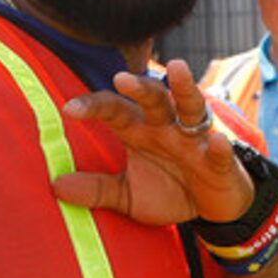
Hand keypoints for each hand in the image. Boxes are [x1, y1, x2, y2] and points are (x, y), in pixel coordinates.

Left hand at [55, 62, 253, 224]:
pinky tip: (217, 142)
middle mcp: (167, 127)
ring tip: (177, 69)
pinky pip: (220, 151)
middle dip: (139, 87)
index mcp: (140, 131)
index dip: (93, 106)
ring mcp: (196, 140)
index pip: (114, 109)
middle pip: (153, 98)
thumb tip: (56, 186)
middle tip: (122, 79)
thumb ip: (96, 189)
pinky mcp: (221, 161)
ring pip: (190, 107)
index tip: (70, 110)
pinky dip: (219, 147)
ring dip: (185, 88)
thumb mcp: (127, 196)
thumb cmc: (168, 192)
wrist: (211, 208)